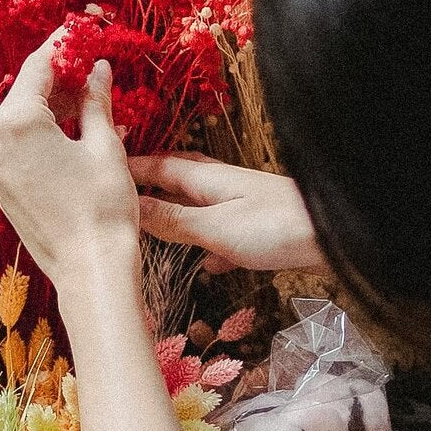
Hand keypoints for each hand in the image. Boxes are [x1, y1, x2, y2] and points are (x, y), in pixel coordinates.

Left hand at [0, 37, 139, 293]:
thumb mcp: (104, 145)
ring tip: (88, 97)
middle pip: (24, 92)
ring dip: (51, 105)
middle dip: (57, 76)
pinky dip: (41, 131)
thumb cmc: (102, 207)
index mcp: (15, 123)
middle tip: (90, 63)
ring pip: (19, 119)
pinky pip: (16, 145)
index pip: (38, 66)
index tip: (80, 28)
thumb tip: (97, 69)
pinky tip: (71, 128)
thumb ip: (95, 101)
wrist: (90, 269)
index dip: (63, 45)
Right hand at [131, 155, 320, 272]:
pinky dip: (209, 245)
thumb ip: (172, 220)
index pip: (155, 166)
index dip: (127, 168)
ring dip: (175, 214)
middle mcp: (220, 186)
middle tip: (121, 197)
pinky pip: (223, 233)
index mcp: (204, 180)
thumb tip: (128, 210)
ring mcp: (241, 206)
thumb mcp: (213, 228)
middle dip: (149, 185)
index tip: (97, 172)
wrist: (334, 235)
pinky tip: (208, 264)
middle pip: (176, 179)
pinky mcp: (259, 229)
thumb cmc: (273, 228)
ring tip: (152, 227)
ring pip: (197, 205)